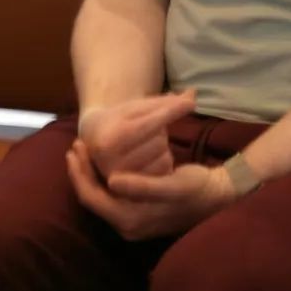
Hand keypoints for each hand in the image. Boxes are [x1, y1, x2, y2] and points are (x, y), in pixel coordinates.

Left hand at [67, 140, 234, 241]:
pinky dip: (104, 179)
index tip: (75, 148)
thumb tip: (112, 181)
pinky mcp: (138, 214)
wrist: (218, 197)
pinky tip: (105, 163)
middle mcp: (126, 226)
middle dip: (81, 172)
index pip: (92, 198)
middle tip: (76, 145)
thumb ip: (141, 187)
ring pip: (101, 197)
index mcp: (130, 220)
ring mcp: (132, 222)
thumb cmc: (196, 189)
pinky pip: (112, 197)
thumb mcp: (172, 186)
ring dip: (91, 174)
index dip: (80, 173)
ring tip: (86, 151)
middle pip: (93, 198)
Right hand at [78, 90, 196, 180]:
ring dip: (162, 147)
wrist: (97, 141)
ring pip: (165, 156)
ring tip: (144, 144)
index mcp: (110, 141)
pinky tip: (150, 158)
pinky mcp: (134, 194)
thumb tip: (193, 96)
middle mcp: (112, 165)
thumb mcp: (136, 107)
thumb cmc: (121, 120)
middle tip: (143, 131)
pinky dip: (164, 160)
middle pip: (159, 141)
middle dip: (159, 132)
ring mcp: (123, 184)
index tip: (191, 103)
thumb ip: (165, 103)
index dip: (171, 112)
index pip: (148, 124)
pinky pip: (165, 170)